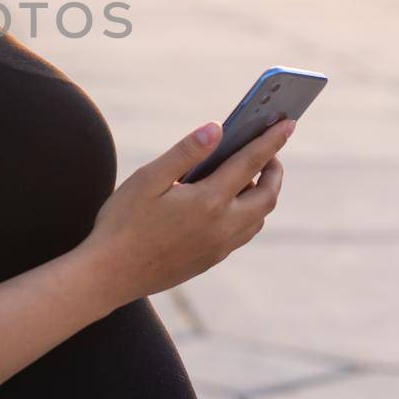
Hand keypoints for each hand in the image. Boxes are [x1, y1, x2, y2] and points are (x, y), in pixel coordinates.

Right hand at [85, 116, 293, 307]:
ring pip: (259, 218)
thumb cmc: (123, 222)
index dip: (272, 140)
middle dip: (275, 169)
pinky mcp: (211, 260)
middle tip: (268, 150)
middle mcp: (222, 226)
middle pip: (268, 195)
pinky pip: (243, 234)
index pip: (252, 162)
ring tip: (250, 174)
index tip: (289, 122)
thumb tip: (217, 128)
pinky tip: (230, 204)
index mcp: (209, 200)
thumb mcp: (148, 179)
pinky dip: (249, 213)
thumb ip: (186, 152)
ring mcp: (219, 247)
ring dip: (264, 193)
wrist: (110, 275)